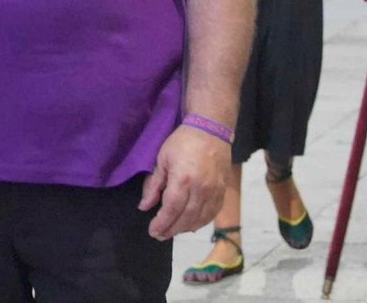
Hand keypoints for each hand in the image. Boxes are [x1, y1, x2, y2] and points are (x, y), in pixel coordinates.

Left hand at [139, 124, 229, 238]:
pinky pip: (212, 213)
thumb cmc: (182, 142)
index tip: (153, 231)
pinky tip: (191, 225)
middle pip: (186, 218)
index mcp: (183, 180)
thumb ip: (154, 185)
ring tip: (172, 231)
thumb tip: (144, 206)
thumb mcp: (162, 159)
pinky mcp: (222, 191)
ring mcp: (214, 191)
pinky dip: (201, 222)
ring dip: (185, 228)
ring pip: (200, 219)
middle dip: (171, 230)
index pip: (171, 210)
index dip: (162, 223)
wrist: (210, 131)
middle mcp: (201, 189)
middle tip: (160, 235)